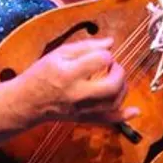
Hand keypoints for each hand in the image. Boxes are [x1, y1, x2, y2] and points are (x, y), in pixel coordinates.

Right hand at [19, 37, 135, 125]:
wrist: (28, 102)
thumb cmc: (42, 74)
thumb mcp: (59, 54)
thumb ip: (86, 47)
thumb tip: (111, 42)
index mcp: (69, 73)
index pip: (100, 60)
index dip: (105, 54)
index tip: (99, 55)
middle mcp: (77, 94)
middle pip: (111, 85)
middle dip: (119, 72)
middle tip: (113, 66)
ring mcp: (82, 109)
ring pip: (114, 102)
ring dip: (122, 87)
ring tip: (115, 78)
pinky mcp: (85, 119)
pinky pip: (108, 120)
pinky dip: (123, 116)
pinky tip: (134, 111)